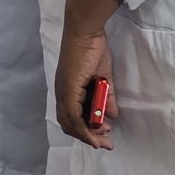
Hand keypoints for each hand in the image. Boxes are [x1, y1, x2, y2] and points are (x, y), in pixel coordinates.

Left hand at [55, 0, 122, 149]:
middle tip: (106, 143)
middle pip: (69, 124)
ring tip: (104, 138)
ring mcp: (63, 91)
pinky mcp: (67, 88)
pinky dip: (84, 127)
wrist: (85, 31)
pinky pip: (73, 114)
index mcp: (68, 90)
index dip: (85, 130)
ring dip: (88, 134)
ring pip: (70, 122)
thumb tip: (112, 115)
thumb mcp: (103, 77)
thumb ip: (107, 96)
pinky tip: (96, 133)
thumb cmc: (93, 49)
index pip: (71, 117)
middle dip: (88, 137)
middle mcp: (62, 93)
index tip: (103, 137)